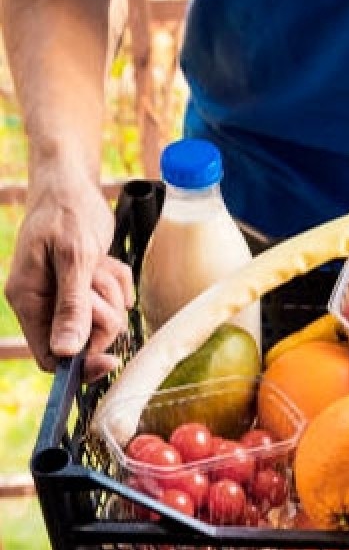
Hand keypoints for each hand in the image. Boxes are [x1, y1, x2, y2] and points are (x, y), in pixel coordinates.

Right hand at [4, 162, 133, 379]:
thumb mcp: (73, 258)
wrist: (73, 185)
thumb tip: (65, 352)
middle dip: (102, 314)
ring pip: (106, 320)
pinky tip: (106, 261)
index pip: (50, 357)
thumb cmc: (67, 213)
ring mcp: (67, 296)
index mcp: (29, 300)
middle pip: (86, 340)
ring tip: (98, 264)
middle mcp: (45, 303)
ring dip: (112, 292)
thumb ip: (71, 306)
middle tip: (97, 283)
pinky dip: (119, 282)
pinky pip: (117, 301)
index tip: (109, 360)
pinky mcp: (88, 288)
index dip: (81, 364)